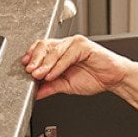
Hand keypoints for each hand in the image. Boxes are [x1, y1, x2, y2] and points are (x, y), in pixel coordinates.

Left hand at [21, 35, 135, 99]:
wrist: (113, 79)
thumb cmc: (94, 77)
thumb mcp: (65, 85)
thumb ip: (50, 87)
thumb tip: (35, 93)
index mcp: (61, 51)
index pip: (41, 49)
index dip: (31, 57)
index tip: (24, 68)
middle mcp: (66, 45)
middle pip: (44, 46)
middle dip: (34, 60)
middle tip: (29, 72)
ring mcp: (75, 44)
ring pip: (54, 50)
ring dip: (44, 64)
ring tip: (38, 75)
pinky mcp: (84, 46)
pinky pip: (67, 55)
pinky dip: (58, 66)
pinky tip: (52, 74)